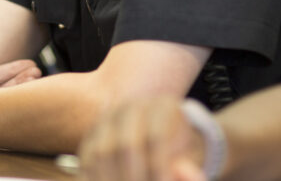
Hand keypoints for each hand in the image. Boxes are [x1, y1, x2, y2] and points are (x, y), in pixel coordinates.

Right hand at [78, 96, 206, 180]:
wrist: (166, 140)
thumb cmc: (183, 152)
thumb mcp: (194, 159)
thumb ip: (190, 170)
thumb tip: (190, 177)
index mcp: (161, 106)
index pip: (156, 137)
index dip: (159, 168)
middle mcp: (129, 108)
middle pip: (125, 145)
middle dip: (135, 178)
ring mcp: (106, 121)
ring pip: (100, 154)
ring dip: (111, 180)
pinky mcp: (90, 137)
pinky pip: (86, 160)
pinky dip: (93, 179)